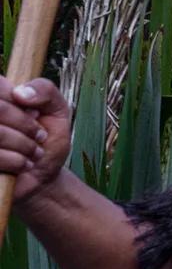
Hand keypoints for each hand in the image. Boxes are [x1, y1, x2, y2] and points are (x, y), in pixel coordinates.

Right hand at [0, 80, 70, 201]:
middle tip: (40, 136)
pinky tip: (24, 165)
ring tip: (34, 152)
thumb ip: (46, 91)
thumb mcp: (58, 111)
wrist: (43, 177)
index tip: (35, 114)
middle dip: (26, 125)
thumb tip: (20, 93)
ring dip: (24, 145)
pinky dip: (17, 161)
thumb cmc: (47, 141)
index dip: (20, 100)